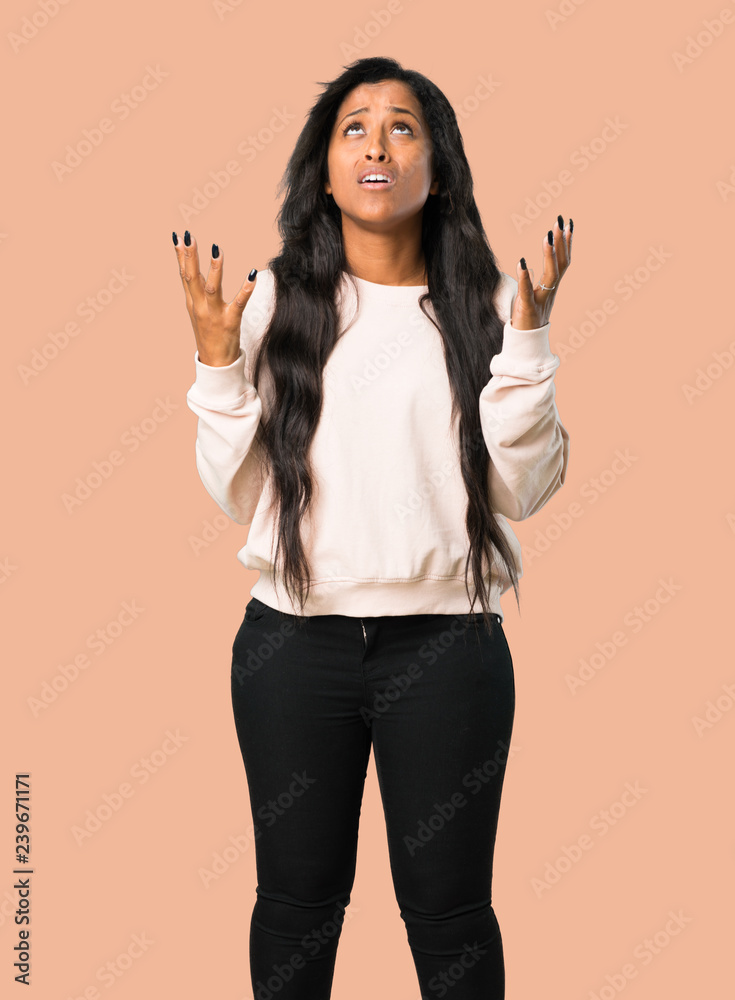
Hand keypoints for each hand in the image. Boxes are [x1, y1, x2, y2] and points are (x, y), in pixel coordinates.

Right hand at [174, 230, 257, 365]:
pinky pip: (239, 303)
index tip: (177, 236)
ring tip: (217, 249)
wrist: (215, 364)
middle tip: (189, 236)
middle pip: (192, 278)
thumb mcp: (197, 310)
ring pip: (213, 288)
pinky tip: (252, 274)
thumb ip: (194, 289)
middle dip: (190, 256)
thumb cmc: (208, 334)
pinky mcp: (231, 322)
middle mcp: (200, 307)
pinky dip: (246, 289)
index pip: (184, 275)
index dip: (180, 255)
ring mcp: (214, 315)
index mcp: (192, 303)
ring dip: (215, 268)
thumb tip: (189, 268)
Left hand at [510, 216, 572, 330]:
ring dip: (549, 256)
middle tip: (561, 221)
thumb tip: (537, 261)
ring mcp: (541, 300)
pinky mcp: (528, 309)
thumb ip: (539, 278)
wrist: (527, 343)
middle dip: (561, 242)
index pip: (563, 261)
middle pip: (561, 264)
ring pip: (550, 276)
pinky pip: (527, 292)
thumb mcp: (537, 293)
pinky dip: (525, 278)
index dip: (567, 243)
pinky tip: (521, 262)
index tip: (569, 223)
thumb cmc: (530, 316)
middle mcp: (550, 291)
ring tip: (547, 236)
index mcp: (552, 286)